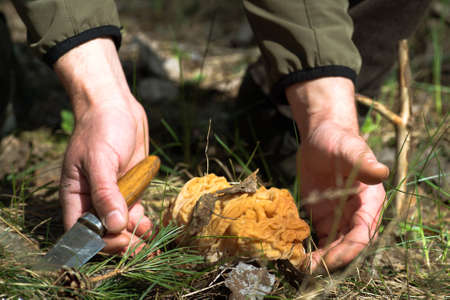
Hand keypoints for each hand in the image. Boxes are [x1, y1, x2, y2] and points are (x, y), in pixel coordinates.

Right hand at [55, 38, 151, 253]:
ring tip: (147, 232)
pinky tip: (150, 222)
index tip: (120, 239)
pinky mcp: (129, 189)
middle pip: (103, 233)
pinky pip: (133, 213)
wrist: (117, 106)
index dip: (98, 242)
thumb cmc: (102, 128)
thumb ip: (106, 193)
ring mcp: (112, 195)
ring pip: (121, 226)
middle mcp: (92, 199)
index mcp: (76, 194)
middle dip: (120, 242)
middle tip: (140, 245)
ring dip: (134, 235)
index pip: (81, 231)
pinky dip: (141, 222)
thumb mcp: (101, 160)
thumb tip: (114, 226)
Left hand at [287, 78, 388, 272]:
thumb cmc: (337, 139)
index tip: (331, 257)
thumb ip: (362, 161)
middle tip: (312, 267)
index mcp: (370, 200)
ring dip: (322, 257)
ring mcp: (339, 215)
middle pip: (350, 244)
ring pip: (335, 244)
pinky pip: (319, 236)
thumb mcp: (349, 148)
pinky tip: (297, 252)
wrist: (320, 137)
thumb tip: (381, 172)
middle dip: (334, 258)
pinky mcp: (322, 215)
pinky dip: (311, 246)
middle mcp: (356, 212)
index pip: (364, 231)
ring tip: (302, 265)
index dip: (350, 247)